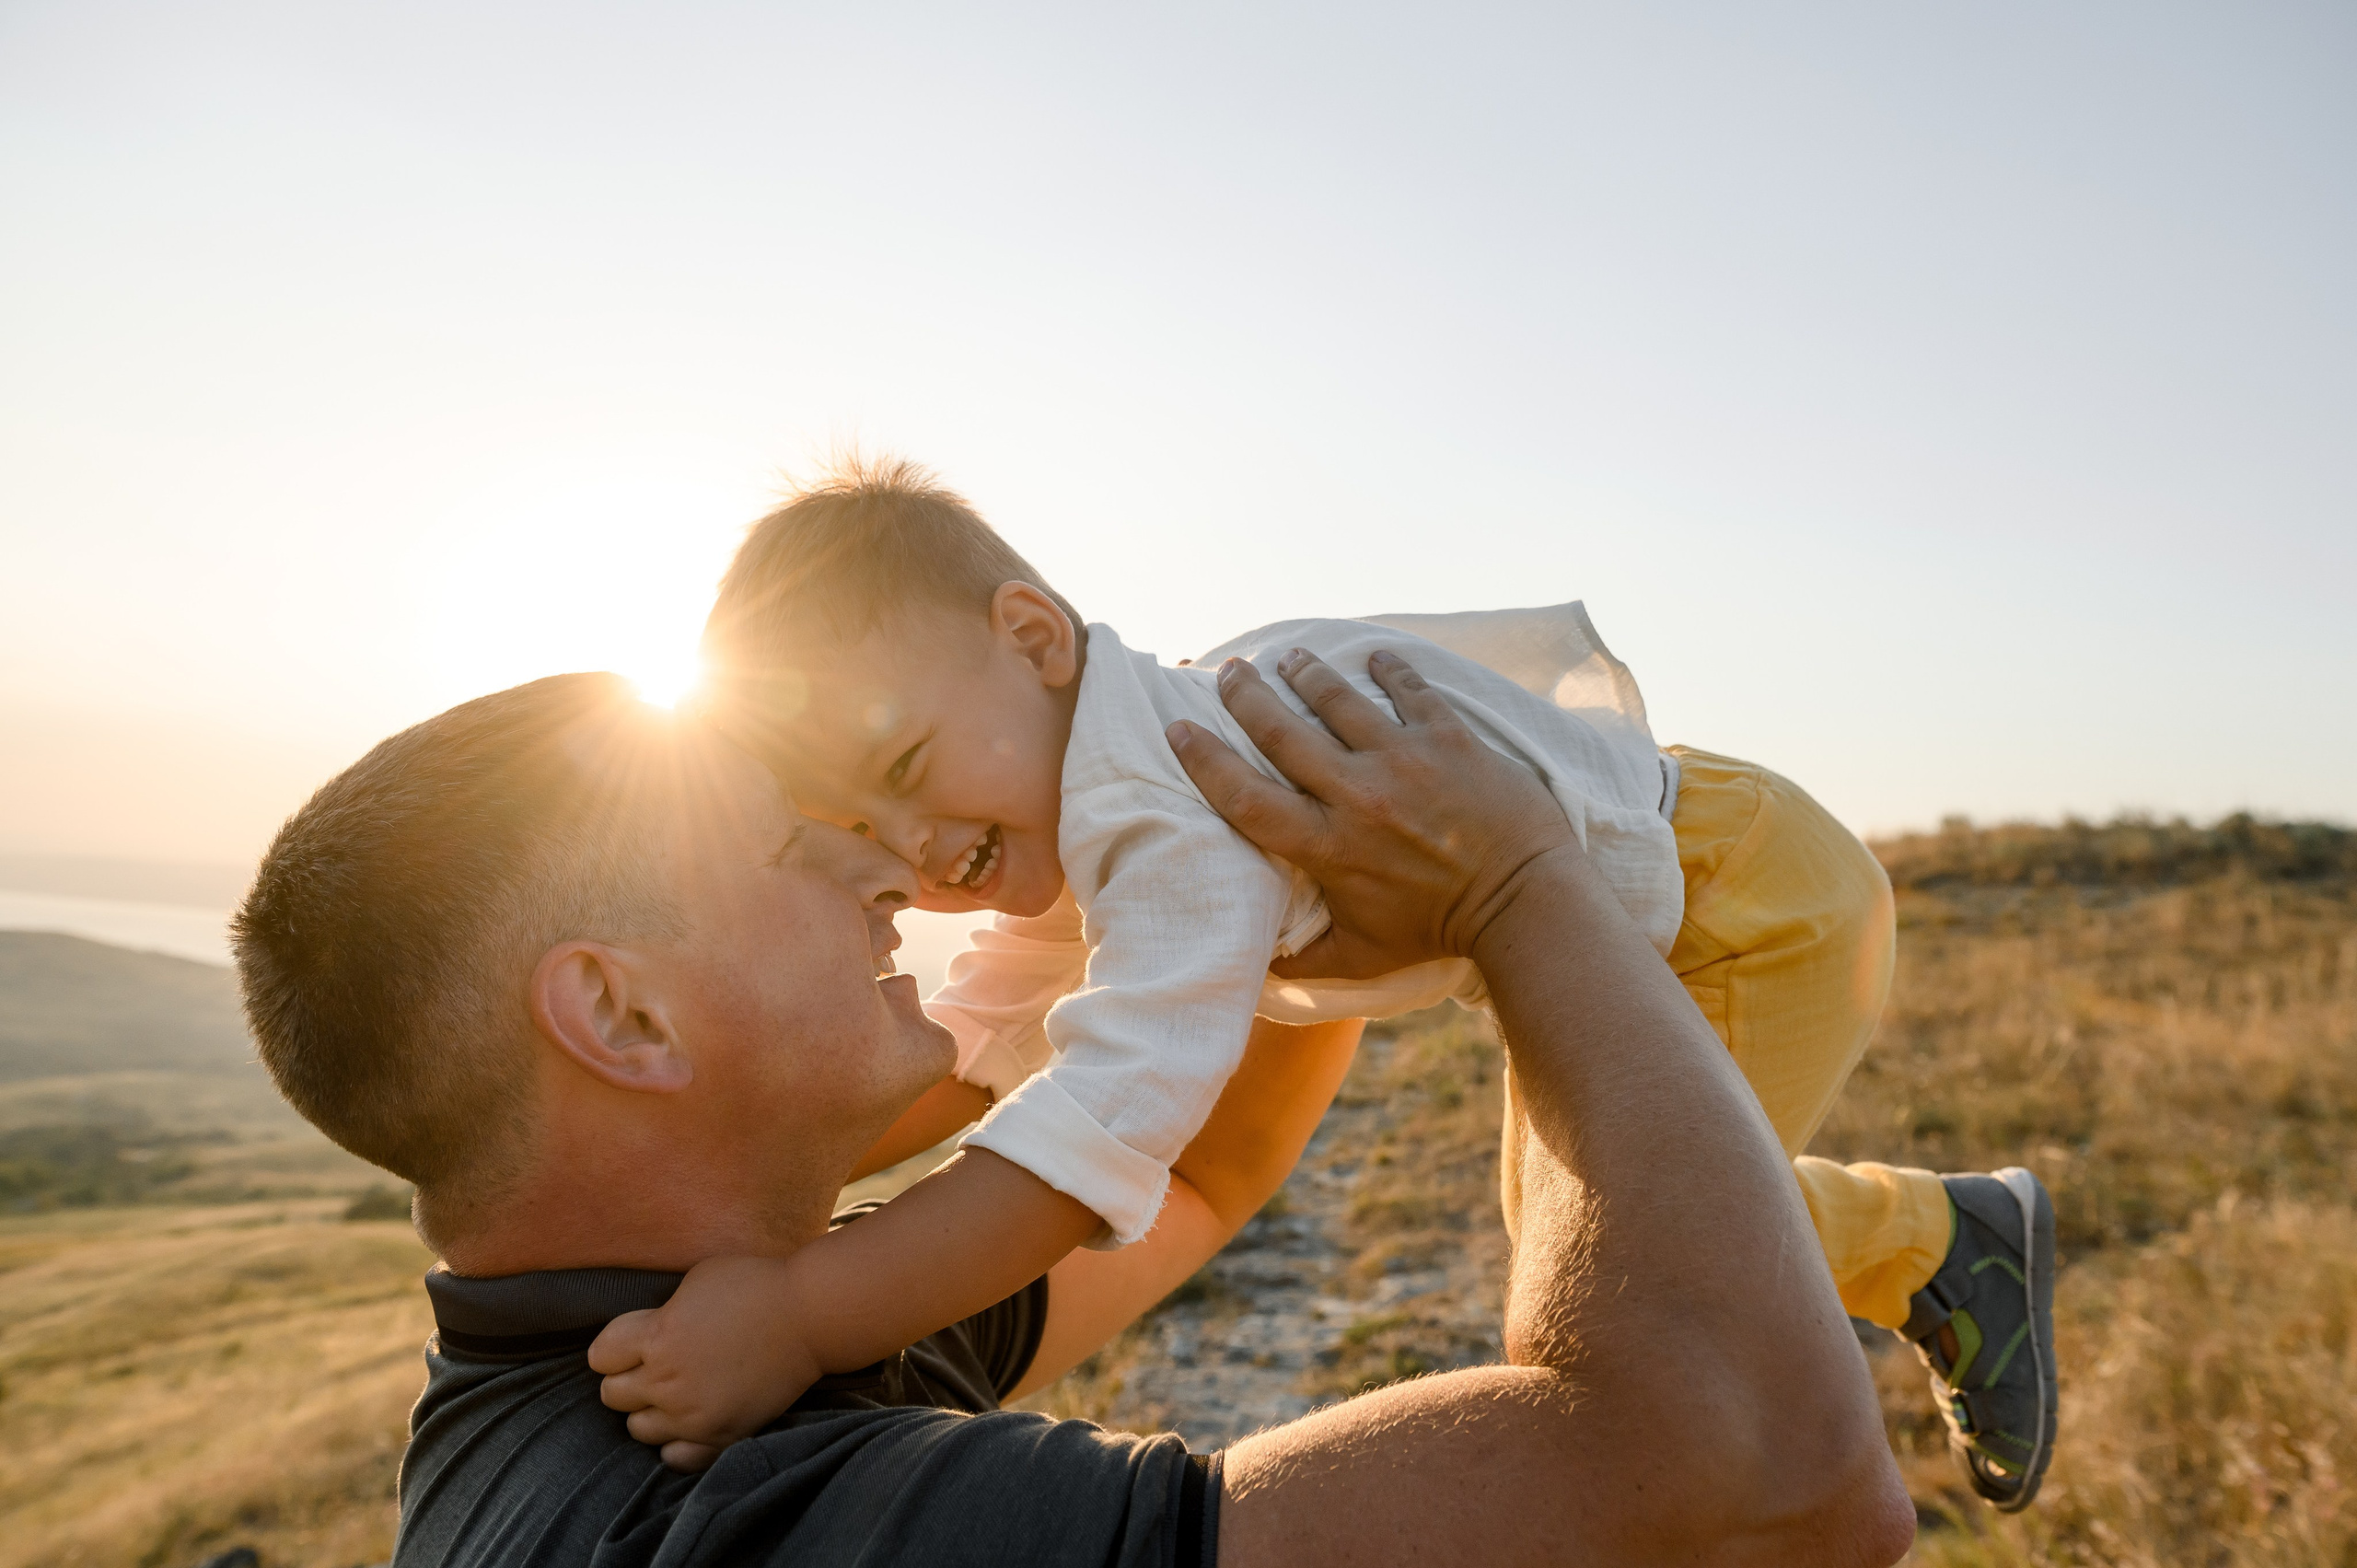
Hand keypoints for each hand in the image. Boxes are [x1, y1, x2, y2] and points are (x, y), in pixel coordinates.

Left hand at [588, 1254, 825, 1471]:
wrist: (810, 1316)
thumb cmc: (755, 1285)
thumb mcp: (695, 1281)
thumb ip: (660, 1313)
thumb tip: (645, 1333)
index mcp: (657, 1338)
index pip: (600, 1356)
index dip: (614, 1346)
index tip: (632, 1340)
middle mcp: (668, 1383)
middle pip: (612, 1395)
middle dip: (627, 1377)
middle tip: (653, 1365)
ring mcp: (694, 1416)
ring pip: (638, 1430)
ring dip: (649, 1410)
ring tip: (674, 1391)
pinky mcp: (722, 1437)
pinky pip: (675, 1457)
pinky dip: (676, 1442)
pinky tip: (689, 1420)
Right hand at [1166, 648, 1576, 978]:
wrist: (1524, 902)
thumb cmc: (1437, 932)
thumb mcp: (1361, 955)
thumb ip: (1304, 960)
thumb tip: (1255, 969)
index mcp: (1326, 846)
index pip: (1245, 797)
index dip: (1205, 760)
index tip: (1179, 730)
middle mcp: (1356, 795)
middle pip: (1282, 731)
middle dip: (1248, 696)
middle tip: (1228, 672)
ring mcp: (1404, 759)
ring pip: (1338, 700)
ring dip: (1307, 673)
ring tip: (1291, 657)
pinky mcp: (1449, 738)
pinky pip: (1409, 690)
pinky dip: (1389, 671)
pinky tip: (1374, 658)